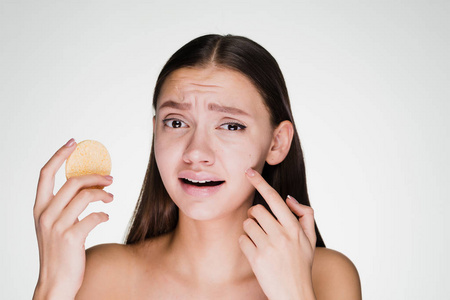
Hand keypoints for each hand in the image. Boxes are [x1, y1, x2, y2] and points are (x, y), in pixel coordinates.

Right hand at [33, 139, 113, 299]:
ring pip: (86, 196)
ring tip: (111, 199)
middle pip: (73, 181)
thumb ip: (65, 206)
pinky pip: (94, 216)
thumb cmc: (59, 253)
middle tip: (110, 179)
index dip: (59, 155)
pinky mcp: (71, 238)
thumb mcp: (55, 226)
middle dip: (95, 176)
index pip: (45, 174)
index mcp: (39, 208)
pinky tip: (105, 217)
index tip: (73, 143)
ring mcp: (56, 227)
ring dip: (103, 194)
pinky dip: (104, 214)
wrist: (55, 283)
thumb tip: (89, 185)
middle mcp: (45, 215)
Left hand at [239, 168, 316, 299]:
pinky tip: (255, 252)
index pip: (274, 198)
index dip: (260, 182)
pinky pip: (242, 240)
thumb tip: (289, 198)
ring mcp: (269, 247)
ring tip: (260, 241)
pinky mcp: (256, 259)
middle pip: (256, 210)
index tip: (248, 172)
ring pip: (247, 224)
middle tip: (260, 225)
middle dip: (254, 215)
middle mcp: (282, 235)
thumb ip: (305, 215)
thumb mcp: (310, 239)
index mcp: (294, 227)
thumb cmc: (301, 264)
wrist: (294, 294)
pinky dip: (245, 244)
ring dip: (250, 230)